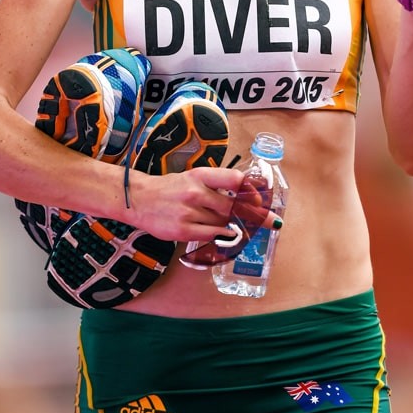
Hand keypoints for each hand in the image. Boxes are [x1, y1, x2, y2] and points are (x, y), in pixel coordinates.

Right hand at [126, 165, 280, 242]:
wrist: (139, 199)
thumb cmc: (170, 188)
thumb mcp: (192, 178)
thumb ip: (216, 185)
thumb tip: (245, 197)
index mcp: (200, 175)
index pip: (234, 179)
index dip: (251, 191)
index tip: (262, 200)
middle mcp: (196, 192)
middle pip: (234, 207)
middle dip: (256, 216)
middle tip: (272, 222)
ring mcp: (189, 213)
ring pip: (223, 224)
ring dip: (234, 227)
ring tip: (240, 227)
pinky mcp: (183, 231)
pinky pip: (211, 236)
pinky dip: (220, 235)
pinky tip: (224, 233)